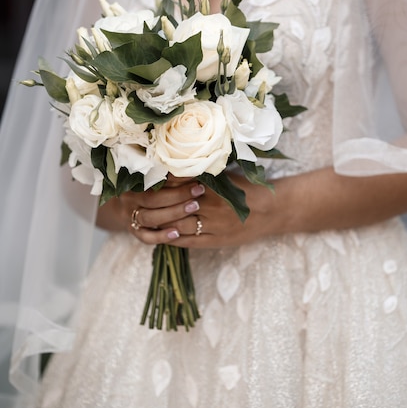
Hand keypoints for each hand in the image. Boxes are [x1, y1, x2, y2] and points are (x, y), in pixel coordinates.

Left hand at [118, 174, 273, 248]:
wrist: (270, 211)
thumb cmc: (245, 189)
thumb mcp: (223, 176)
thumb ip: (200, 173)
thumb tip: (172, 167)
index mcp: (210, 186)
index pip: (177, 185)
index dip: (158, 184)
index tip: (143, 181)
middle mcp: (209, 205)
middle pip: (172, 205)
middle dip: (154, 204)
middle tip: (135, 200)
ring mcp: (211, 225)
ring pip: (176, 224)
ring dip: (159, 221)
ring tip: (143, 217)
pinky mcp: (214, 240)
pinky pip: (186, 241)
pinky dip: (170, 238)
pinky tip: (160, 234)